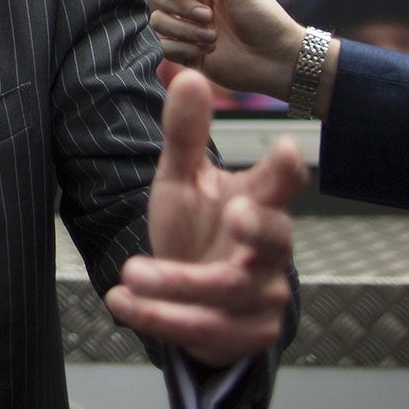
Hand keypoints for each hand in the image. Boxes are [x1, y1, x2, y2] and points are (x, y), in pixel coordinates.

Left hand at [105, 71, 305, 367]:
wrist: (193, 293)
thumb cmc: (198, 225)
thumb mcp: (182, 179)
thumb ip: (186, 134)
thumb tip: (188, 74)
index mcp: (257, 203)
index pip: (280, 184)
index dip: (285, 170)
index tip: (286, 148)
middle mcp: (269, 251)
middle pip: (275, 241)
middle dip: (259, 229)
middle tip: (235, 212)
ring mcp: (262, 295)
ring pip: (228, 291)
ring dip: (176, 284)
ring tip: (130, 272)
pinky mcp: (245, 334)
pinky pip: (205, 330)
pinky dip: (160, 318)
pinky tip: (122, 302)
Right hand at [149, 0, 306, 100]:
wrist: (278, 58)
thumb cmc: (264, 16)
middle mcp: (190, 5)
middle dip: (182, 7)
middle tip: (209, 16)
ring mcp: (187, 30)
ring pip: (159, 22)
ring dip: (185, 29)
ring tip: (213, 37)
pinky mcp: (186, 54)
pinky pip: (164, 47)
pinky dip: (182, 47)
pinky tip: (206, 50)